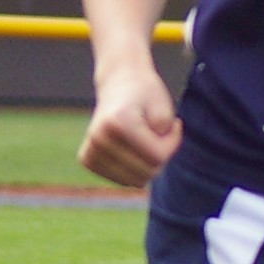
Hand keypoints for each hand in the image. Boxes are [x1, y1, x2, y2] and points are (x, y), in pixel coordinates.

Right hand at [81, 59, 179, 188]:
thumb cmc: (147, 95)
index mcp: (117, 123)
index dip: (173, 143)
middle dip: (161, 154)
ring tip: (145, 138)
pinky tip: (131, 147)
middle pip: (146, 172)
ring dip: (148, 163)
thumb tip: (142, 181)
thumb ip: (166, 143)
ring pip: (134, 180)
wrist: (119, 82)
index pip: (156, 156)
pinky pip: (122, 180)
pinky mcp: (87, 160)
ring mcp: (89, 150)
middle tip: (159, 131)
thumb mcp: (166, 111)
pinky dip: (133, 168)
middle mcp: (98, 138)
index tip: (176, 124)